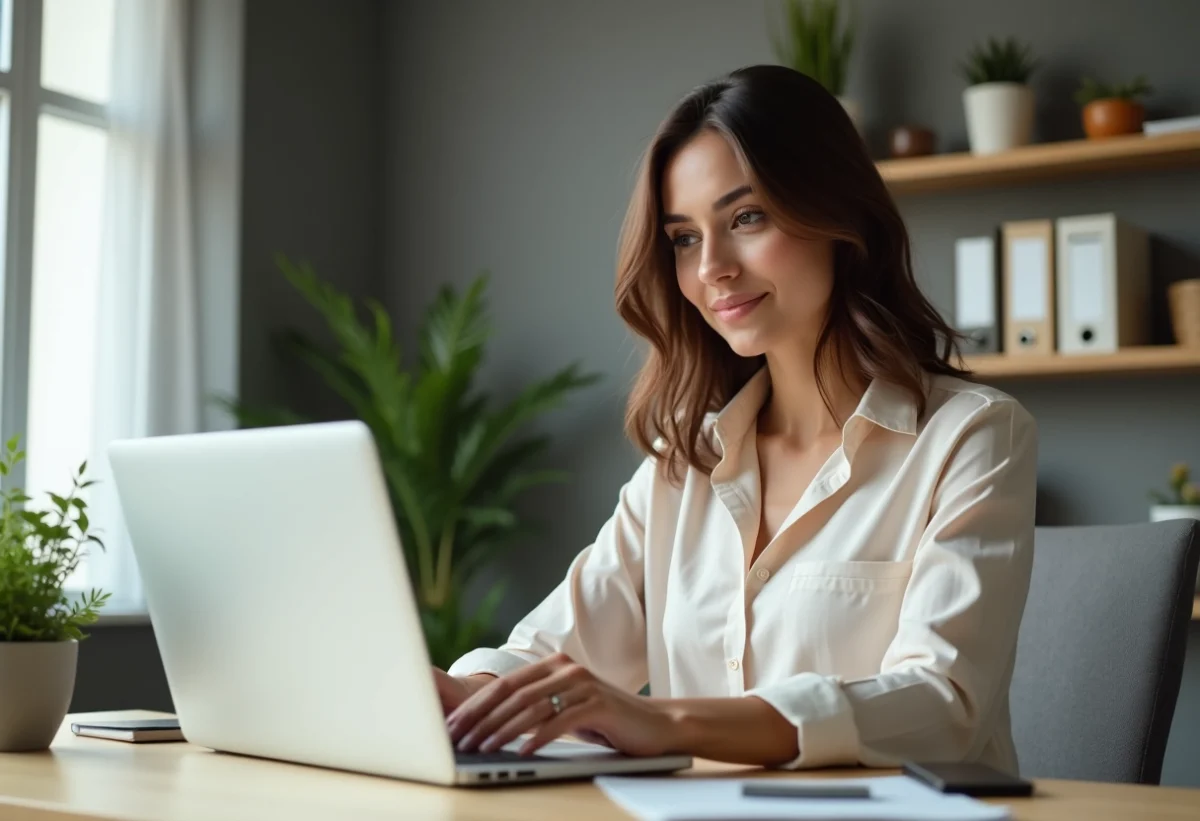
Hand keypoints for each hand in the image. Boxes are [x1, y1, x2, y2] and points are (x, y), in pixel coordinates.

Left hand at [445, 653, 679, 756]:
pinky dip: (538, 739)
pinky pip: (560, 722)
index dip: (476, 705)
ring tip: (482, 748)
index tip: (454, 725)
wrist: (655, 725)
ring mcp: (583, 685)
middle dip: (481, 719)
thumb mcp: (566, 710)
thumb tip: (492, 725)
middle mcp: (566, 669)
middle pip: (512, 695)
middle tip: (460, 739)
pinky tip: (522, 753)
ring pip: (532, 708)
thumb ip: (537, 709)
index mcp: (554, 666)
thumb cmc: (606, 721)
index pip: (505, 684)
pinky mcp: (598, 705)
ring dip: (502, 731)